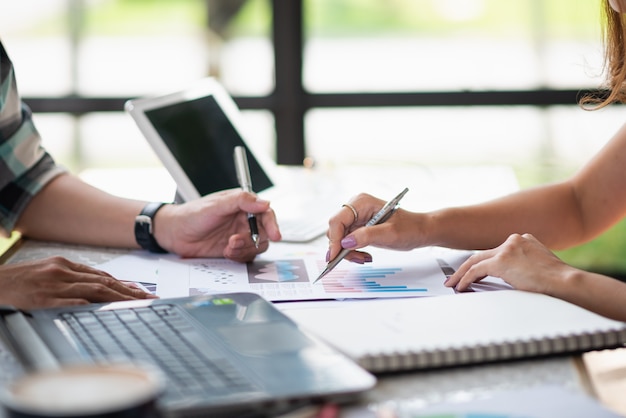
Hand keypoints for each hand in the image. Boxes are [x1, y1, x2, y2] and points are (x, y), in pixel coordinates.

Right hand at [0, 257, 155, 309]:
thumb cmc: (16, 282)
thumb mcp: (44, 273)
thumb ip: (69, 279)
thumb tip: (95, 289)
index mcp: (63, 264)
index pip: (101, 275)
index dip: (124, 284)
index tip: (142, 291)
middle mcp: (62, 272)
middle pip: (104, 282)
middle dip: (129, 291)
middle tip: (149, 299)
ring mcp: (53, 285)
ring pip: (95, 290)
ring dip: (120, 298)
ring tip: (138, 305)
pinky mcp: (43, 300)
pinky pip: (71, 302)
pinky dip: (91, 305)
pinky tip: (107, 310)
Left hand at [155, 189, 281, 261]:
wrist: (175, 233)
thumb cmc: (192, 214)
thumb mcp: (216, 205)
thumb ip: (241, 201)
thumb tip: (264, 202)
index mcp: (243, 205)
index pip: (265, 213)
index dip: (272, 224)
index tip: (275, 234)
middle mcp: (244, 220)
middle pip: (264, 232)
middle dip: (253, 240)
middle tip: (236, 241)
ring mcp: (240, 235)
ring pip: (257, 246)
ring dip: (245, 249)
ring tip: (228, 247)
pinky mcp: (234, 249)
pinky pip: (247, 256)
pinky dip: (239, 256)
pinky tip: (225, 252)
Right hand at [326, 193, 420, 263]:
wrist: (420, 230)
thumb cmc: (410, 228)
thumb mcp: (390, 234)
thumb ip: (367, 236)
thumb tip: (345, 243)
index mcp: (362, 202)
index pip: (338, 220)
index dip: (334, 239)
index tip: (335, 256)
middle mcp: (356, 207)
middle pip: (336, 229)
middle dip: (342, 247)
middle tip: (357, 259)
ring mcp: (356, 217)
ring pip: (339, 237)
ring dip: (348, 251)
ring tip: (364, 258)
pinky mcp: (358, 227)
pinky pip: (346, 241)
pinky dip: (352, 251)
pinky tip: (364, 255)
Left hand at [444, 233, 572, 293]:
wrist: (566, 283)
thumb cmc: (559, 282)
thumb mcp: (541, 267)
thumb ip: (525, 266)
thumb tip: (514, 277)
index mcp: (524, 240)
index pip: (496, 251)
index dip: (482, 262)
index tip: (474, 271)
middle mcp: (514, 240)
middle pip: (482, 254)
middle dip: (465, 267)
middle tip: (455, 277)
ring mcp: (507, 249)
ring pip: (474, 261)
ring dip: (461, 274)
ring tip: (452, 284)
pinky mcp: (501, 261)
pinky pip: (476, 270)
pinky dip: (465, 279)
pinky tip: (461, 286)